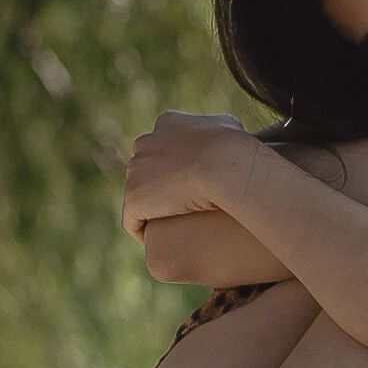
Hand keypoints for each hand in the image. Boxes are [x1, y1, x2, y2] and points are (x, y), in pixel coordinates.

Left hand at [120, 111, 254, 239]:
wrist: (223, 164)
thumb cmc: (234, 147)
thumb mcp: (232, 127)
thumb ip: (222, 129)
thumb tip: (227, 134)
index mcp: (167, 123)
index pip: (165, 146)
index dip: (177, 167)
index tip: (192, 185)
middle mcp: (145, 144)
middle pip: (147, 169)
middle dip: (160, 187)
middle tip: (183, 209)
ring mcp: (135, 172)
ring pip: (139, 195)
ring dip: (154, 210)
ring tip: (173, 229)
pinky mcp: (134, 199)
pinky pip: (133, 220)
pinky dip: (144, 231)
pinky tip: (162, 243)